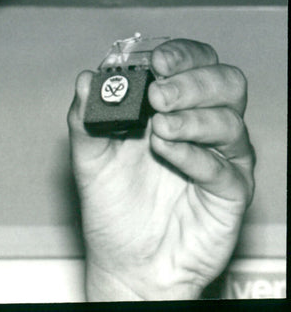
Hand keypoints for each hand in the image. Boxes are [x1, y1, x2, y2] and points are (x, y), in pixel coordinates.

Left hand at [67, 39, 254, 300]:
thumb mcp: (87, 156)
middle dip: (192, 81)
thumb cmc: (112, 205)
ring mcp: (219, 158)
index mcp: (170, 106)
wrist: (125, 262)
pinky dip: (195, 154)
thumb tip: (87, 78)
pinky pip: (225, 167)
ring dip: (193, 117)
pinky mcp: (229, 192)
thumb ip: (85, 117)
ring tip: (158, 128)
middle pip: (224, 82)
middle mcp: (200, 125)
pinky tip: (167, 152)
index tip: (156, 61)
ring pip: (230, 120)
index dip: (180, 54)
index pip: (193, 62)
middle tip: (158, 94)